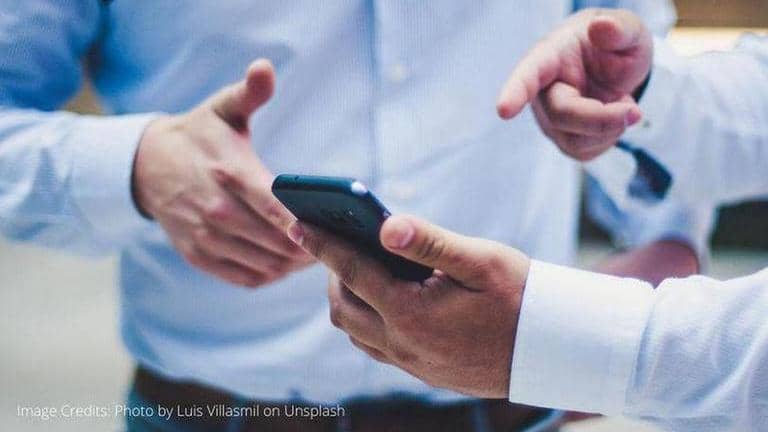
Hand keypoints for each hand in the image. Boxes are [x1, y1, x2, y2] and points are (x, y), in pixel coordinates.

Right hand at [133, 59, 312, 286]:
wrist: (147, 166)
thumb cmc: (199, 135)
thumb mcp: (222, 108)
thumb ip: (249, 92)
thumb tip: (264, 68)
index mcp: (230, 172)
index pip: (276, 207)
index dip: (306, 224)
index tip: (333, 229)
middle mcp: (216, 210)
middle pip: (276, 242)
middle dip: (311, 247)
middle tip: (337, 244)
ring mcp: (205, 237)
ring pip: (265, 265)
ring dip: (294, 265)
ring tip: (318, 254)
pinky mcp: (198, 255)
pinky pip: (245, 278)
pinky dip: (271, 275)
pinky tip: (287, 264)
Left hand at [286, 215, 530, 397]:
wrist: (553, 349)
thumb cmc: (521, 296)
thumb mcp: (480, 260)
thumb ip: (429, 241)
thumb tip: (385, 224)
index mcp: (411, 314)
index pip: (352, 272)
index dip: (322, 245)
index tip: (298, 223)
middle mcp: (403, 344)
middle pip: (343, 307)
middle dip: (332, 272)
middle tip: (336, 242)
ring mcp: (411, 363)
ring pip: (355, 331)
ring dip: (347, 298)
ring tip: (357, 268)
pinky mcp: (423, 372)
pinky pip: (375, 346)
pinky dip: (366, 320)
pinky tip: (382, 299)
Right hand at [497, 9, 652, 160]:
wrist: (615, 66)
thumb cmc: (615, 44)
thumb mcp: (628, 30)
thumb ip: (620, 28)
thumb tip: (602, 27)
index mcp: (549, 57)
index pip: (528, 75)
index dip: (515, 92)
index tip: (504, 110)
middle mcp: (542, 92)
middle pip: (562, 115)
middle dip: (602, 119)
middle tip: (636, 111)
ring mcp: (550, 120)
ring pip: (575, 140)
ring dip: (610, 128)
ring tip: (624, 103)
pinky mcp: (564, 140)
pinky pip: (585, 152)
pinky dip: (610, 137)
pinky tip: (613, 116)